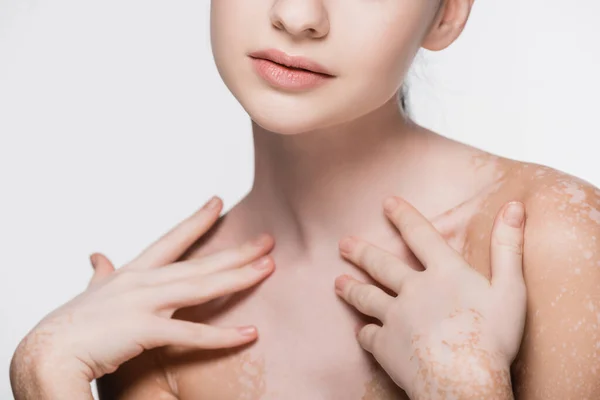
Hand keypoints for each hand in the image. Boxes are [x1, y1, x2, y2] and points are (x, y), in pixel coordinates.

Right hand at [11, 196, 275, 384]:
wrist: (48, 352)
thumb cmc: (72, 325)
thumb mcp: (91, 292)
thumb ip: (100, 275)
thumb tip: (97, 255)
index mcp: (134, 272)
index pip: (172, 240)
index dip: (197, 221)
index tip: (218, 202)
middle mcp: (144, 281)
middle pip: (200, 262)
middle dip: (236, 250)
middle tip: (268, 240)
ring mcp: (145, 303)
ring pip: (202, 287)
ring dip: (239, 277)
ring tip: (269, 267)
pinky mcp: (145, 329)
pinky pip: (191, 333)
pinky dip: (223, 335)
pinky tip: (250, 333)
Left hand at [334, 196, 525, 398]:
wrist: (463, 382)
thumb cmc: (493, 339)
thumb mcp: (511, 289)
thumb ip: (508, 247)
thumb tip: (514, 206)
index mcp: (444, 273)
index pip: (420, 235)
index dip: (404, 216)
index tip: (387, 203)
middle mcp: (414, 290)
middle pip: (382, 265)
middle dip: (361, 252)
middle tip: (343, 244)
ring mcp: (395, 317)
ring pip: (367, 296)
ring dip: (351, 288)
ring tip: (339, 282)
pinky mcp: (385, 344)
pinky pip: (368, 334)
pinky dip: (364, 331)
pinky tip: (359, 330)